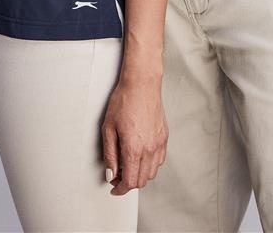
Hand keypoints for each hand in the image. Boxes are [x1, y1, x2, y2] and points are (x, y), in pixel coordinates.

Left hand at [101, 71, 167, 193]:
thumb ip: (110, 155)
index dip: (120, 189)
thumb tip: (111, 174)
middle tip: (117, 174)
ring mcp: (159, 143)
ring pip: (152, 173)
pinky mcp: (164, 137)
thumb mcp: (108, 128)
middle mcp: (149, 149)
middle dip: (128, 183)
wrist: (142, 84)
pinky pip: (159, 160)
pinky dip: (150, 165)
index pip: (129, 181)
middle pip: (141, 180)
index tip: (114, 187)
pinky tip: (140, 155)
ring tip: (128, 164)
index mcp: (134, 148)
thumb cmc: (124, 101)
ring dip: (139, 174)